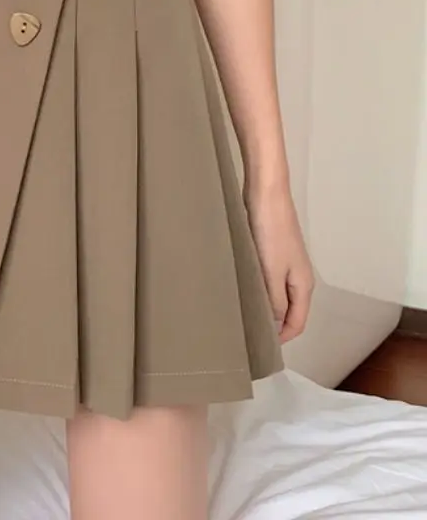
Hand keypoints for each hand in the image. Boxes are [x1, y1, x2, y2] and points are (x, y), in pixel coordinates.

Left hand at [245, 184, 314, 343]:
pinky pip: (268, 279)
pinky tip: (241, 289)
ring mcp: (285, 263)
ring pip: (277, 294)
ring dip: (264, 306)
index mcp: (303, 285)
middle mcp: (298, 277)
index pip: (297, 323)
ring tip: (241, 314)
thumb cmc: (271, 232)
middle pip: (289, 311)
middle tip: (246, 334)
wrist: (266, 194)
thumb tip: (276, 327)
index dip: (281, 338)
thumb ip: (275, 301)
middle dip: (272, 324)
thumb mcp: (272, 272)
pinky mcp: (272, 251)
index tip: (259, 348)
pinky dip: (258, 289)